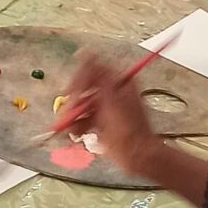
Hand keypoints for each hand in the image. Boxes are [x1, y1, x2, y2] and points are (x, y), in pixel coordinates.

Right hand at [64, 55, 159, 173]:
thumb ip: (97, 75)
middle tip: (69, 113)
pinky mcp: (101, 122)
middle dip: (74, 102)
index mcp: (118, 82)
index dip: (79, 81)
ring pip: (81, 105)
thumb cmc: (130, 130)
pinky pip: (83, 119)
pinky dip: (78, 126)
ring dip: (74, 117)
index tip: (72, 93)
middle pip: (83, 88)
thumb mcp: (111, 99)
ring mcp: (106, 108)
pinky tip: (78, 133)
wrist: (138, 156)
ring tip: (74, 128)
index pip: (91, 70)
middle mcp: (111, 92)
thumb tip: (87, 52)